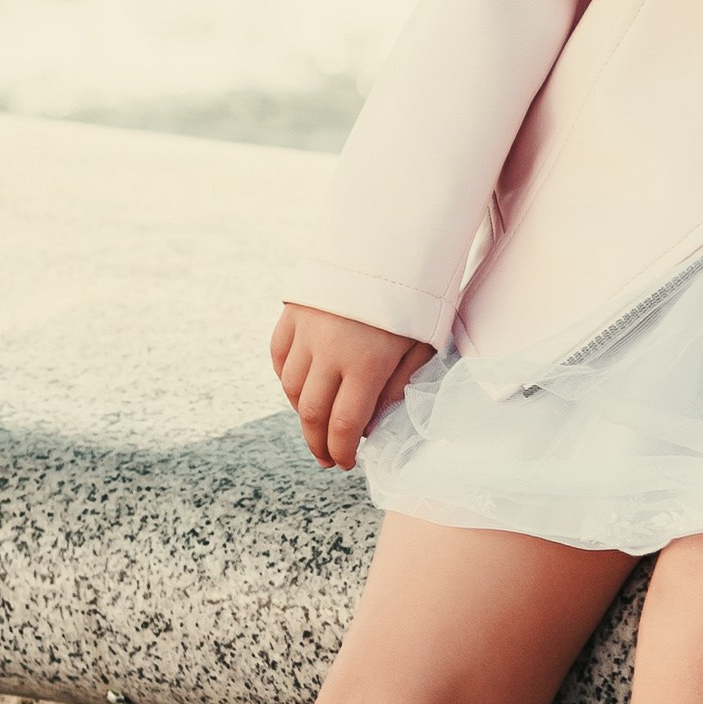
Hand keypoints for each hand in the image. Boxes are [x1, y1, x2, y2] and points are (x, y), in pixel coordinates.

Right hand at [271, 302, 434, 470]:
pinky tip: (299, 389)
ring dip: (302, 412)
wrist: (389, 239)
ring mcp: (305, 332)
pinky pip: (279, 357)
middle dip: (318, 443)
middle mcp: (329, 352)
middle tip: (326, 458)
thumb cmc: (416, 295)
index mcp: (365, 364)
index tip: (346, 464)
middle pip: (312, 413)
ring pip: (291, 387)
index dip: (342, 450)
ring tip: (316, 425)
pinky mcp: (292, 313)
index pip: (344, 425)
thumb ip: (399, 384)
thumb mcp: (423, 344)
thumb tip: (374, 420)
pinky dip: (286, 378)